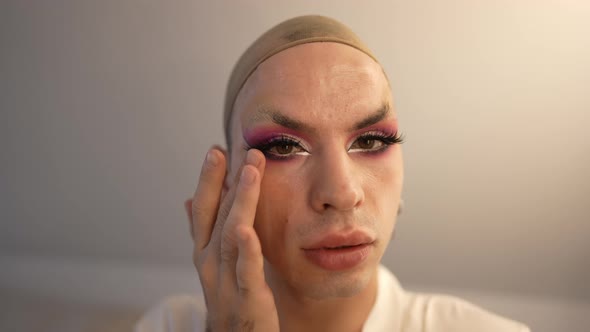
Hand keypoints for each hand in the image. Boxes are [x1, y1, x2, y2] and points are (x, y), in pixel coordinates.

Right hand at [184, 147, 278, 331]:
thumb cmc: (229, 297)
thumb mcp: (213, 263)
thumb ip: (202, 232)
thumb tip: (188, 199)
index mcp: (204, 252)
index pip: (203, 209)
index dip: (209, 180)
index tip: (216, 150)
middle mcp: (209, 262)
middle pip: (216, 215)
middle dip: (226, 181)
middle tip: (238, 149)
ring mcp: (225, 279)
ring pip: (231, 233)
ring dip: (240, 200)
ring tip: (250, 171)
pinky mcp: (247, 297)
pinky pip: (246, 269)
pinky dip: (246, 249)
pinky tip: (246, 229)